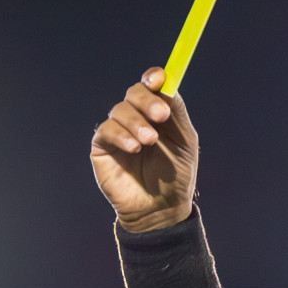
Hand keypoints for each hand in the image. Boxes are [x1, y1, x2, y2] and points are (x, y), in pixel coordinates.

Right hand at [90, 67, 197, 232]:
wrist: (162, 209)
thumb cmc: (176, 177)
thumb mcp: (185, 141)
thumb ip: (177, 112)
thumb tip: (168, 85)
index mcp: (156, 114)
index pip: (150, 86)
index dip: (152, 78)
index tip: (159, 79)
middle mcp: (136, 119)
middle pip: (134, 93)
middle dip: (147, 100)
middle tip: (161, 116)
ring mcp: (117, 132)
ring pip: (120, 110)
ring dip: (137, 122)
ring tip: (150, 141)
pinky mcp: (102, 147)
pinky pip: (106, 129)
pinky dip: (121, 134)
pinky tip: (133, 148)